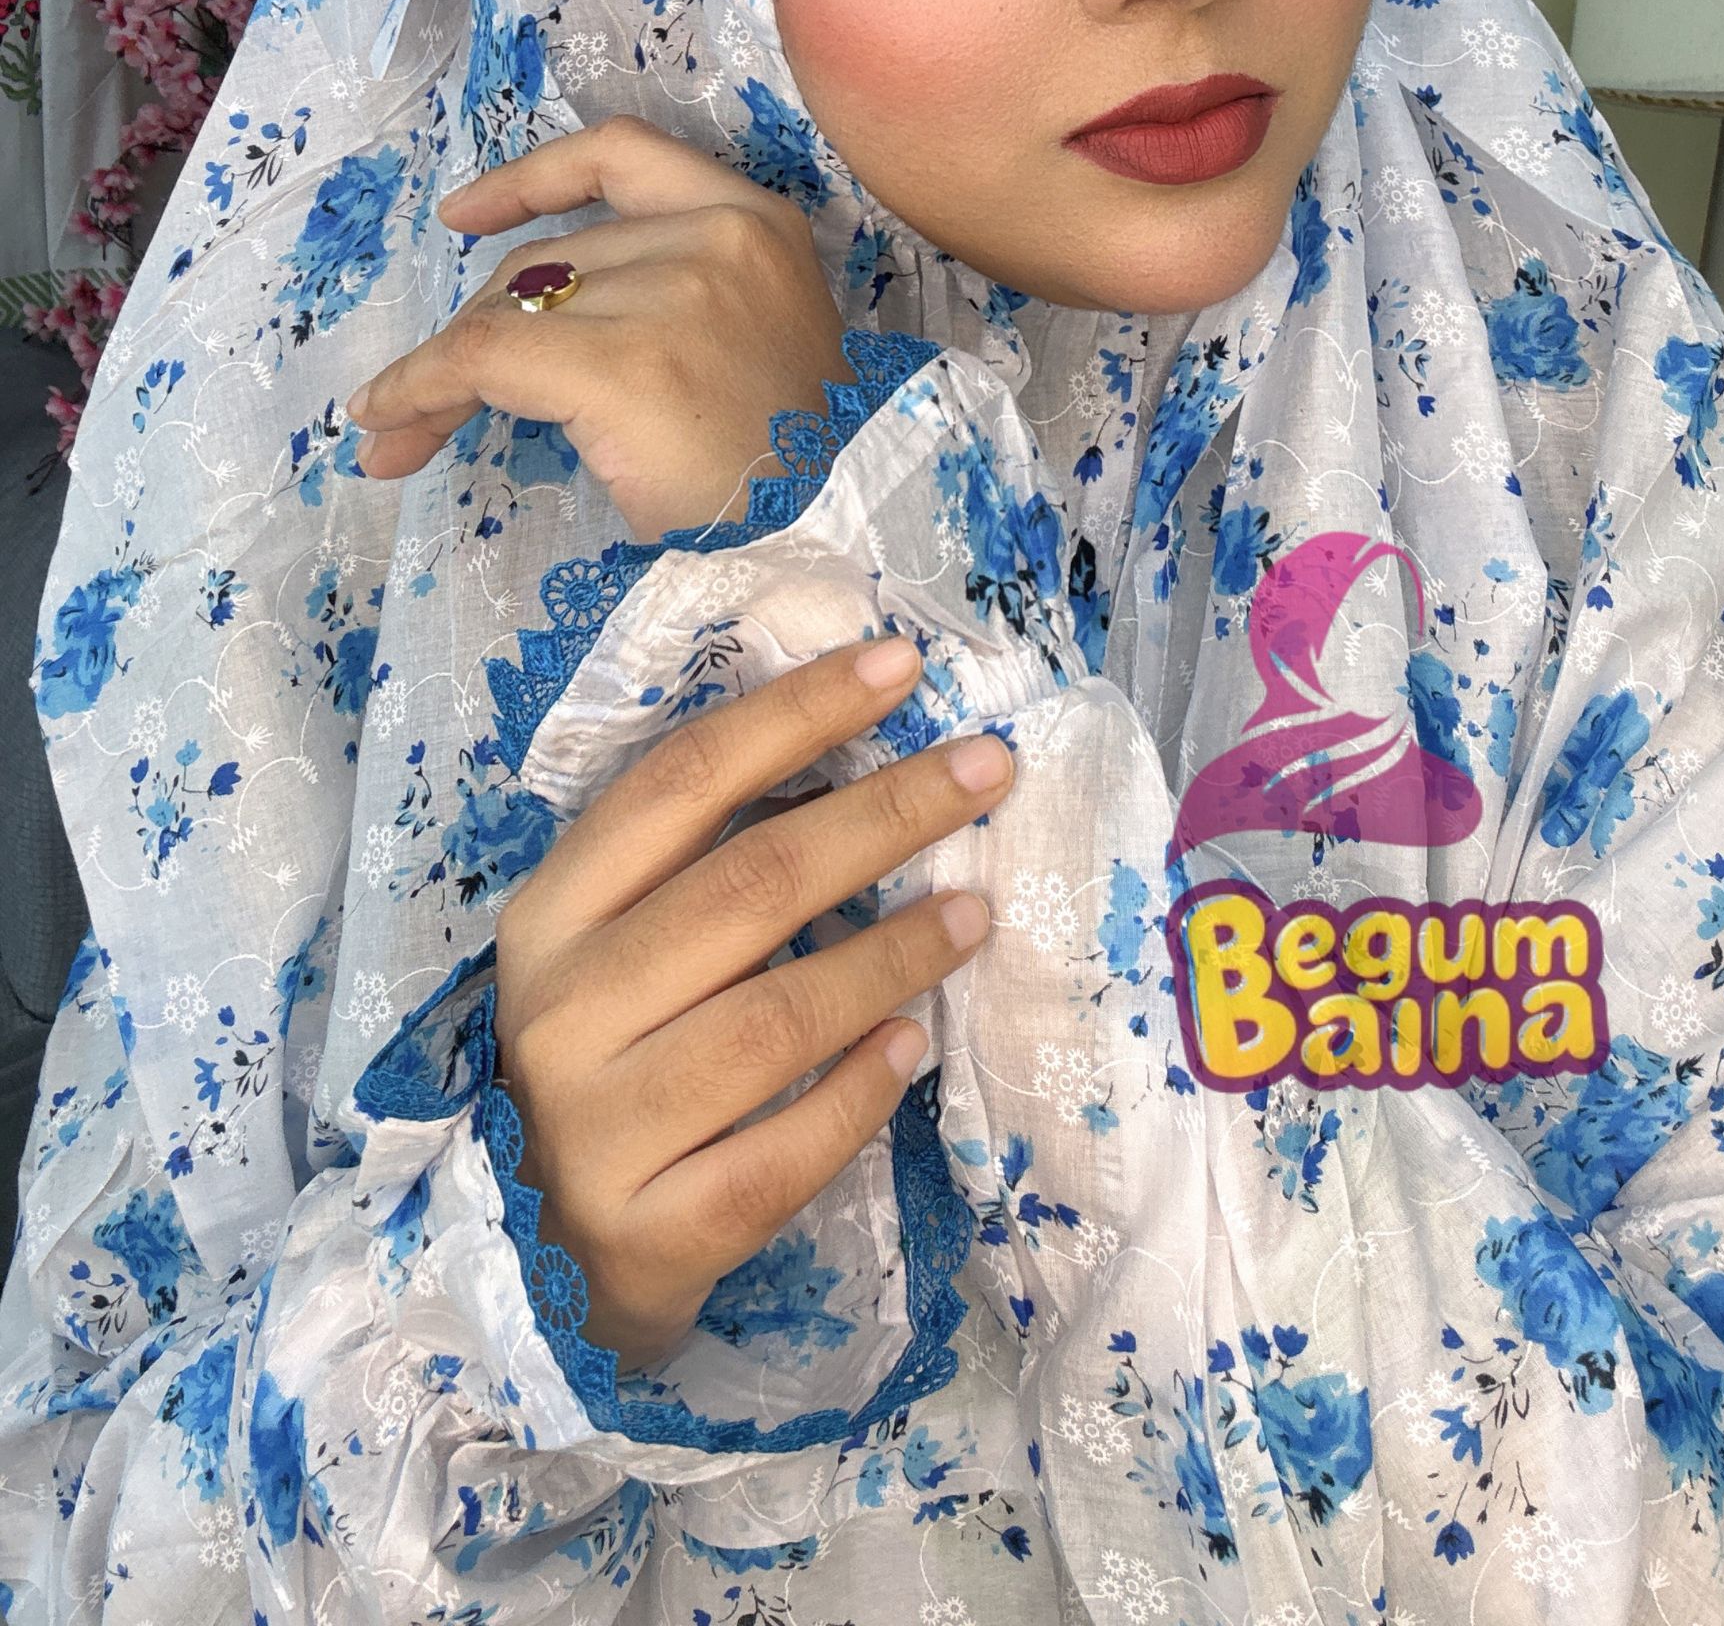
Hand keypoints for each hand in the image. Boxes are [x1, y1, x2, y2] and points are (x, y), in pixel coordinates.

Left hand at [343, 118, 855, 539]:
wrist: (839, 540)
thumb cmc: (795, 467)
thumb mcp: (743, 344)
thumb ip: (657, 302)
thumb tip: (505, 339)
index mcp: (759, 223)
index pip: (623, 153)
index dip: (532, 177)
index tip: (461, 215)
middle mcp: (718, 238)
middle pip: (548, 259)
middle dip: (473, 327)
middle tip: (414, 404)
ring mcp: (676, 294)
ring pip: (507, 310)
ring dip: (439, 373)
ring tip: (399, 433)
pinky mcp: (629, 365)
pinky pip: (485, 359)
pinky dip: (421, 388)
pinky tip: (389, 423)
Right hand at [490, 632, 1013, 1371]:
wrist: (531, 1264)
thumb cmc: (605, 1067)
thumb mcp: (612, 952)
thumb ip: (699, 867)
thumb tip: (860, 759)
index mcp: (550, 915)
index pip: (680, 783)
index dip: (795, 714)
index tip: (900, 665)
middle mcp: (564, 1010)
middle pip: (747, 884)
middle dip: (882, 813)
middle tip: (986, 768)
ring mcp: (600, 1129)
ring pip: (771, 1020)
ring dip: (889, 956)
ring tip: (973, 913)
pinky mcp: (651, 1235)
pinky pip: (777, 1156)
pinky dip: (854, 1096)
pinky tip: (912, 1047)